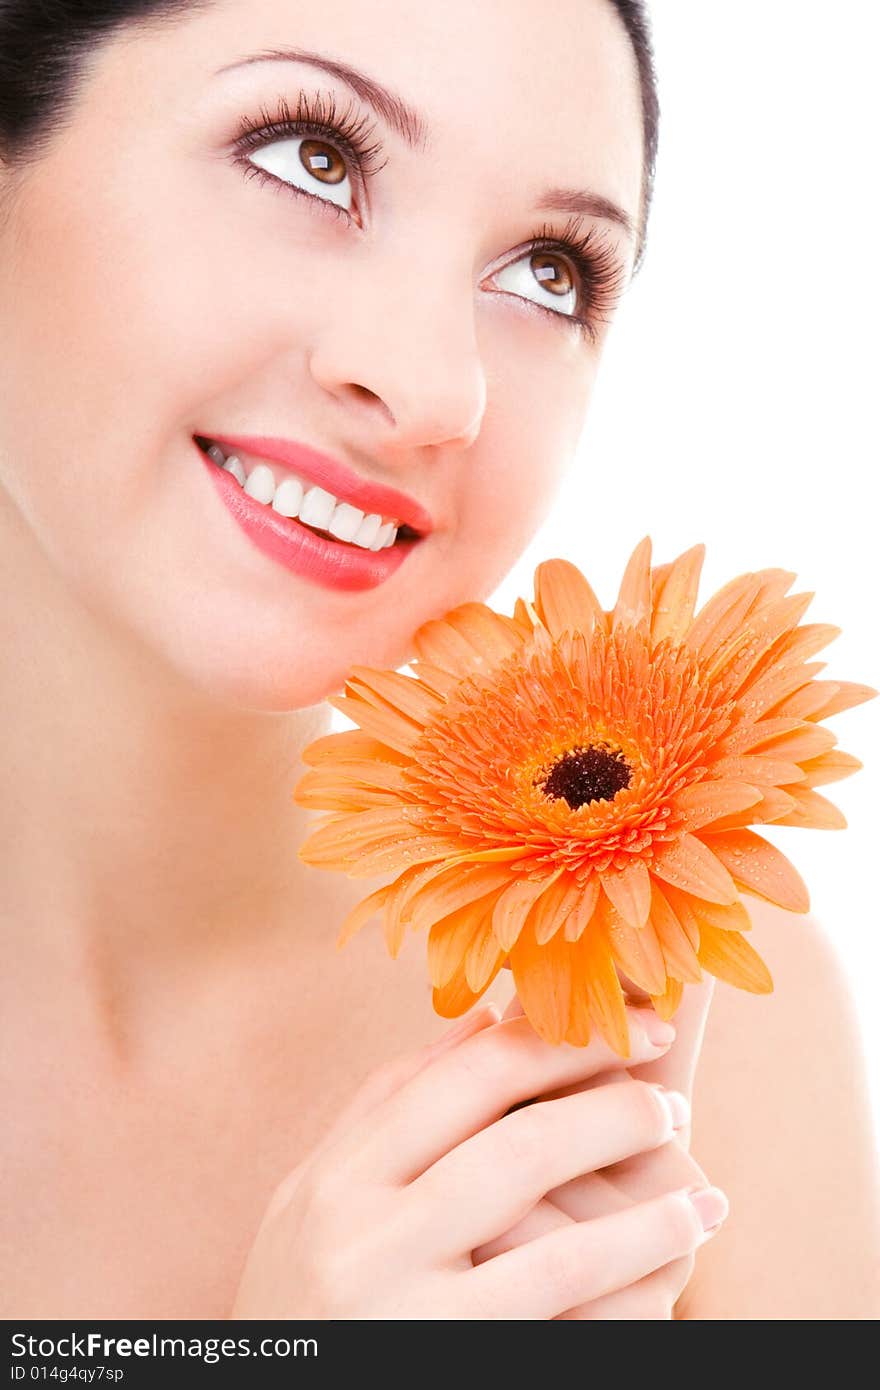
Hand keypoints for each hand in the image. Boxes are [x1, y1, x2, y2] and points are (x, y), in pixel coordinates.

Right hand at [229, 1004, 719, 1318]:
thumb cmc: (305, 1313)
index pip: (459, 1074)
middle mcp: (361, 1226)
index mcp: (336, 1177)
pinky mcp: (452, 1355)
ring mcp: (402, 1295)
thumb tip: (487, 1018)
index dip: (553, 1038)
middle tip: (668, 1090)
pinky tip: (682, 1231)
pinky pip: (560, 1284)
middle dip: (603, 1092)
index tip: (623, 1024)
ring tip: (688, 1157)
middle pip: (505, 1124)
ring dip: (625, 1156)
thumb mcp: (320, 1207)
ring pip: (534, 1184)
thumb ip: (392, 1114)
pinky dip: (632, 1246)